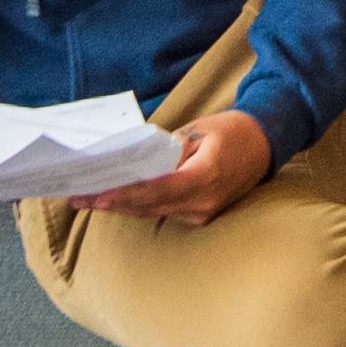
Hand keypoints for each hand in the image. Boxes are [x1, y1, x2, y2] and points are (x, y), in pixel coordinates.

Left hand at [79, 107, 273, 226]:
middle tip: (79, 198)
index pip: (157, 190)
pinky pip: (165, 212)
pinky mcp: (201, 215)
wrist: (265, 144)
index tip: (98, 195)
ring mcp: (203, 213)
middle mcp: (203, 202)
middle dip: (113, 202)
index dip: (126, 195)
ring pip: (154, 212)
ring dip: (122, 206)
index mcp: (205, 175)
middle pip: (150, 206)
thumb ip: (167, 151)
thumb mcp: (198, 130)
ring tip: (89, 200)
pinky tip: (117, 201)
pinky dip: (140, 206)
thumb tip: (136, 164)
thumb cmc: (232, 130)